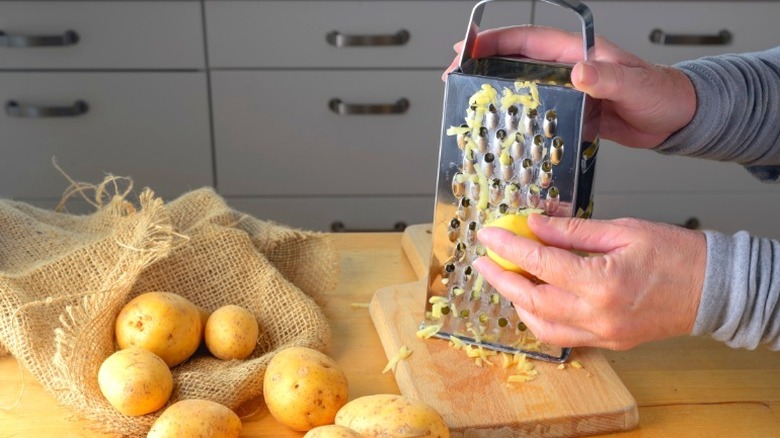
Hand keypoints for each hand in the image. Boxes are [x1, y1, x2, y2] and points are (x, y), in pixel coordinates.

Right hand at [444, 25, 695, 148]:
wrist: (676, 119)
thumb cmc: (661, 94)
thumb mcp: (634, 85)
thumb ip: (606, 79)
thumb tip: (578, 73)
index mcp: (577, 52)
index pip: (527, 40)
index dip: (494, 41)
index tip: (467, 48)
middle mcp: (567, 69)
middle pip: (515, 62)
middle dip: (483, 66)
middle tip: (455, 77)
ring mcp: (567, 91)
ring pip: (523, 88)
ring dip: (496, 93)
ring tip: (469, 104)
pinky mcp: (572, 113)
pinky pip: (538, 113)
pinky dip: (518, 119)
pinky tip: (503, 130)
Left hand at [472, 214, 706, 349]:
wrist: (713, 288)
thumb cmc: (675, 253)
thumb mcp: (621, 229)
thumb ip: (571, 231)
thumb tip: (534, 224)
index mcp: (602, 281)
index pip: (539, 263)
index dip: (508, 247)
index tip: (489, 234)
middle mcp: (597, 314)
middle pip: (531, 299)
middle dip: (500, 278)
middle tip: (482, 260)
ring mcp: (602, 334)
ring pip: (541, 325)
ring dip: (517, 302)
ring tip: (506, 277)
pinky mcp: (607, 342)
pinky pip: (561, 335)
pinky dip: (539, 318)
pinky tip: (533, 298)